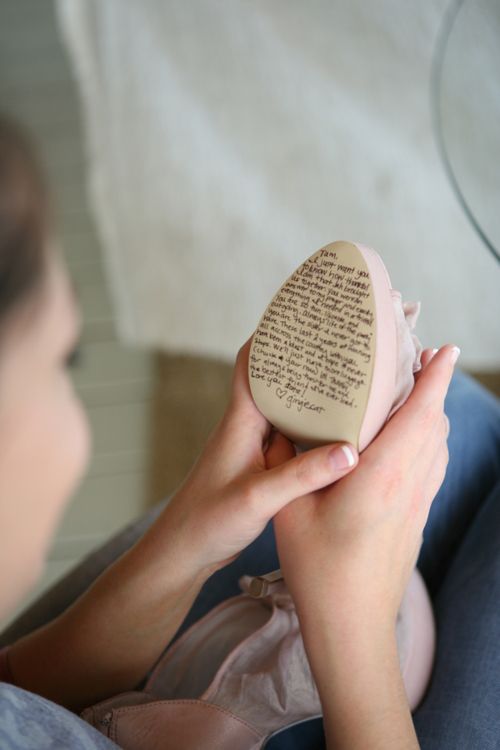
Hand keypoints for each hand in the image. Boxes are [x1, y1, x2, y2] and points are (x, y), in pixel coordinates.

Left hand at [159, 334, 358, 577]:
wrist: (183, 554)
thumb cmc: (207, 523)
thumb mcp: (257, 499)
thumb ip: (301, 476)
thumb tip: (350, 451)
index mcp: (240, 421)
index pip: (251, 363)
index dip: (273, 333)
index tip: (301, 312)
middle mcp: (246, 426)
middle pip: (275, 378)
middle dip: (303, 356)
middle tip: (340, 341)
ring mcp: (253, 446)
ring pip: (286, 406)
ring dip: (311, 392)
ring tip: (349, 378)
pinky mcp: (260, 465)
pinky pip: (290, 434)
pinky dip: (312, 425)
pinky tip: (337, 429)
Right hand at [268, 345, 457, 630]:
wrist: (353, 626)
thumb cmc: (319, 570)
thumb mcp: (289, 511)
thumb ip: (287, 462)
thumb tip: (280, 426)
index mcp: (383, 475)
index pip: (421, 413)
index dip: (437, 377)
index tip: (445, 348)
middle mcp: (409, 484)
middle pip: (435, 423)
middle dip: (433, 387)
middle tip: (417, 359)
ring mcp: (418, 503)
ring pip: (438, 444)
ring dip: (432, 413)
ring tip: (412, 392)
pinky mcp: (416, 518)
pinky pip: (433, 465)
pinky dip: (428, 439)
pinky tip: (406, 439)